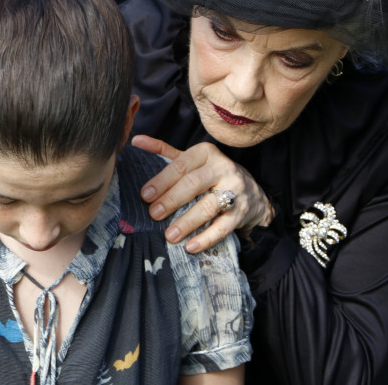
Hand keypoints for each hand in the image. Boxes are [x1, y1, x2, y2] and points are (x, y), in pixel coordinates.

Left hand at [132, 134, 274, 253]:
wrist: (251, 190)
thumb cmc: (211, 173)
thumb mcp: (191, 159)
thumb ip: (164, 151)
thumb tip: (136, 140)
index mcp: (206, 153)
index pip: (181, 165)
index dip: (162, 180)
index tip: (145, 195)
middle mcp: (222, 168)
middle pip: (194, 184)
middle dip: (172, 200)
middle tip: (154, 214)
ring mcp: (235, 190)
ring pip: (208, 207)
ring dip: (187, 222)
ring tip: (169, 236)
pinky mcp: (241, 212)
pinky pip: (223, 227)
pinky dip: (206, 238)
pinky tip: (190, 246)